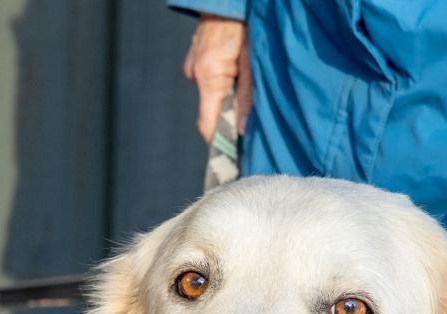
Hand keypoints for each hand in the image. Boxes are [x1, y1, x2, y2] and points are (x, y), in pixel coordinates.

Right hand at [183, 14, 251, 142]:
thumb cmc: (243, 23)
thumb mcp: (252, 61)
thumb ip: (248, 96)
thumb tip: (243, 130)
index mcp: (209, 76)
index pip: (207, 125)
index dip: (221, 143)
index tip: (236, 155)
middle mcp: (196, 73)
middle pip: (212, 113)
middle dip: (231, 119)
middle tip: (252, 119)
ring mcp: (194, 65)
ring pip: (213, 97)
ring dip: (230, 99)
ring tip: (247, 86)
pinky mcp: (198, 58)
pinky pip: (211, 81)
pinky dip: (225, 84)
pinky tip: (238, 72)